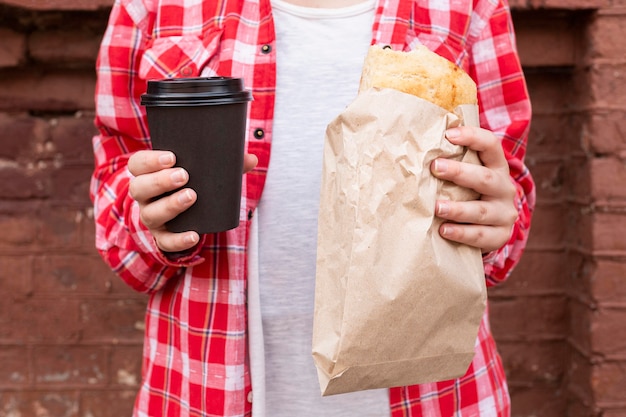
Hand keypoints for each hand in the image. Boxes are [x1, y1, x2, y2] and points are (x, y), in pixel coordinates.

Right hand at [128, 150, 257, 252]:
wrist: (183, 217)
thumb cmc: (191, 185)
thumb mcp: (202, 174)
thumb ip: (224, 166)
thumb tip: (251, 159)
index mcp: (149, 175)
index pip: (137, 164)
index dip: (150, 161)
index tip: (172, 156)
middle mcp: (145, 196)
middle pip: (139, 188)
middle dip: (160, 181)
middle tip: (184, 176)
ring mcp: (151, 217)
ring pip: (150, 214)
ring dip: (170, 205)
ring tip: (191, 196)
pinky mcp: (162, 237)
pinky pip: (165, 242)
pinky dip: (179, 240)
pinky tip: (194, 235)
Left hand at [430, 126, 517, 252]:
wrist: (490, 227)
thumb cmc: (469, 194)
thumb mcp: (466, 176)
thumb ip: (450, 163)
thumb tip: (414, 149)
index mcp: (497, 167)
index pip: (491, 145)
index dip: (473, 137)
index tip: (449, 134)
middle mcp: (504, 188)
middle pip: (485, 178)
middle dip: (460, 172)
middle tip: (435, 167)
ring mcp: (504, 213)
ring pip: (482, 211)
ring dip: (457, 209)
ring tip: (436, 207)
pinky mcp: (500, 236)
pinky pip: (481, 235)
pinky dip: (462, 233)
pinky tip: (444, 230)